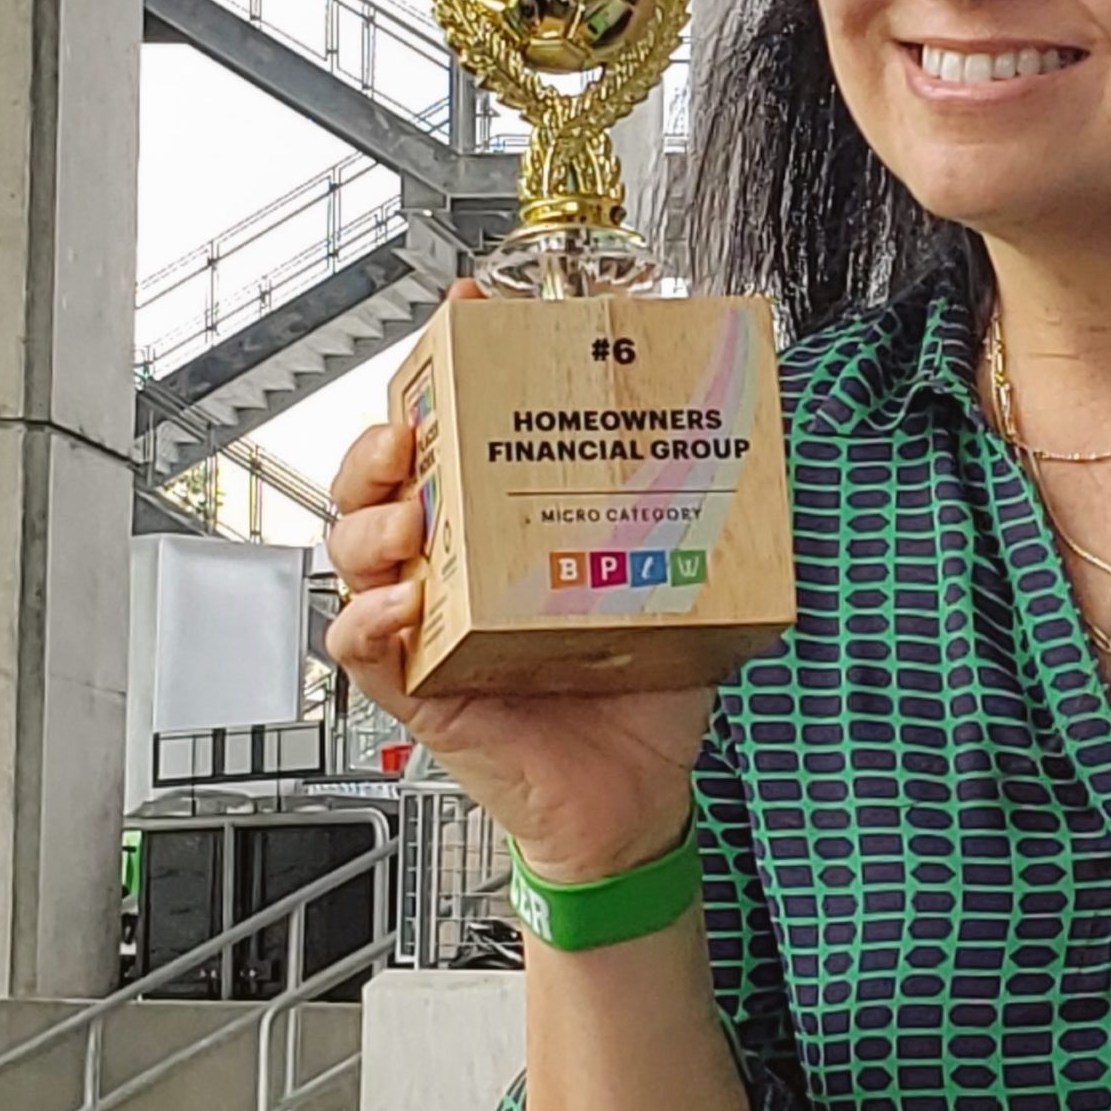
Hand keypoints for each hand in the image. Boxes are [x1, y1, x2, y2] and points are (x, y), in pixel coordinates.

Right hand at [324, 283, 714, 883]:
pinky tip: (403, 606)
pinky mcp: (421, 690)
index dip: (444, 369)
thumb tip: (759, 431)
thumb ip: (696, 513)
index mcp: (500, 526)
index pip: (451, 431)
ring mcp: (427, 626)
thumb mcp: (671, 583)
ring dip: (370, 523)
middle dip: (380, 441)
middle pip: (374, 480)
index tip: (466, 314)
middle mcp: (451, 567)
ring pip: (351, 552)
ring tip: (415, 518)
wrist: (637, 797)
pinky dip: (366, 622)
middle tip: (415, 429)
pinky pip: (360, 649)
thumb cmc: (643, 692)